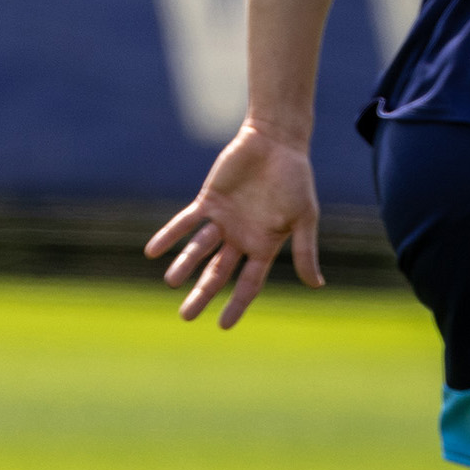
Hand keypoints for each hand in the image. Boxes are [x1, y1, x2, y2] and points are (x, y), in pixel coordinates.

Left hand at [144, 122, 324, 326]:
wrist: (277, 144)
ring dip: (185, 264)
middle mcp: (241, 238)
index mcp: (265, 246)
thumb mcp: (304, 218)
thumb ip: (305, 251)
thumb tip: (316, 285)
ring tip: (172, 281)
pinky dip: (169, 235)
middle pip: (218, 273)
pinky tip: (153, 251)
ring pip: (199, 249)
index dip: (236, 304)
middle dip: (203, 293)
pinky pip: (185, 222)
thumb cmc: (296, 181)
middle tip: (186, 315)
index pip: (248, 283)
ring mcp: (223, 221)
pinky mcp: (208, 202)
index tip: (222, 325)